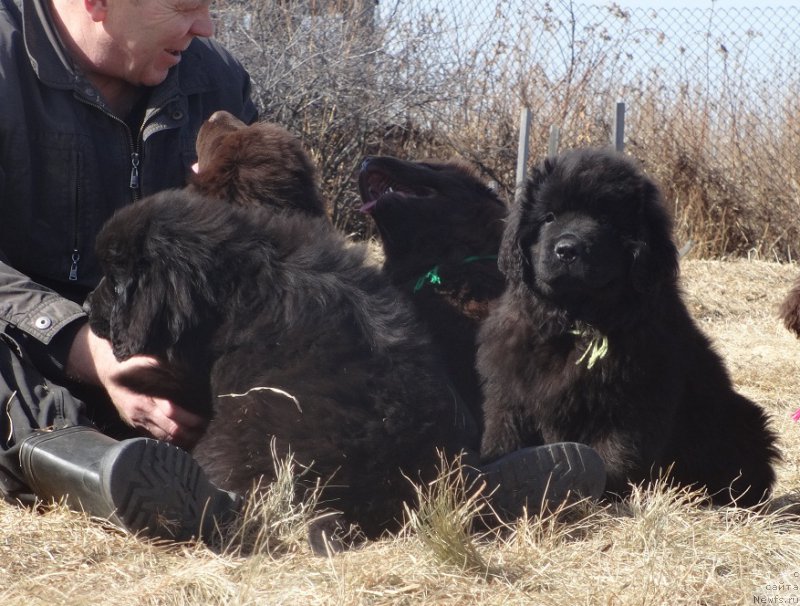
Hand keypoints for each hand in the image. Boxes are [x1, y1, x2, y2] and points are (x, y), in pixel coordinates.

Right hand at [66, 323, 206, 448]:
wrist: (109, 375)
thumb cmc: (132, 366)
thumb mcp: (146, 363)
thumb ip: (164, 368)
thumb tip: (184, 368)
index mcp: (146, 399)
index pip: (171, 412)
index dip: (188, 418)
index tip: (203, 419)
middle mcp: (143, 413)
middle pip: (170, 430)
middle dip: (189, 432)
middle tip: (204, 431)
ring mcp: (139, 422)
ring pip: (163, 438)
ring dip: (181, 439)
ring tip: (198, 436)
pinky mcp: (137, 426)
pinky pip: (155, 438)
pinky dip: (169, 441)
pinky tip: (183, 439)